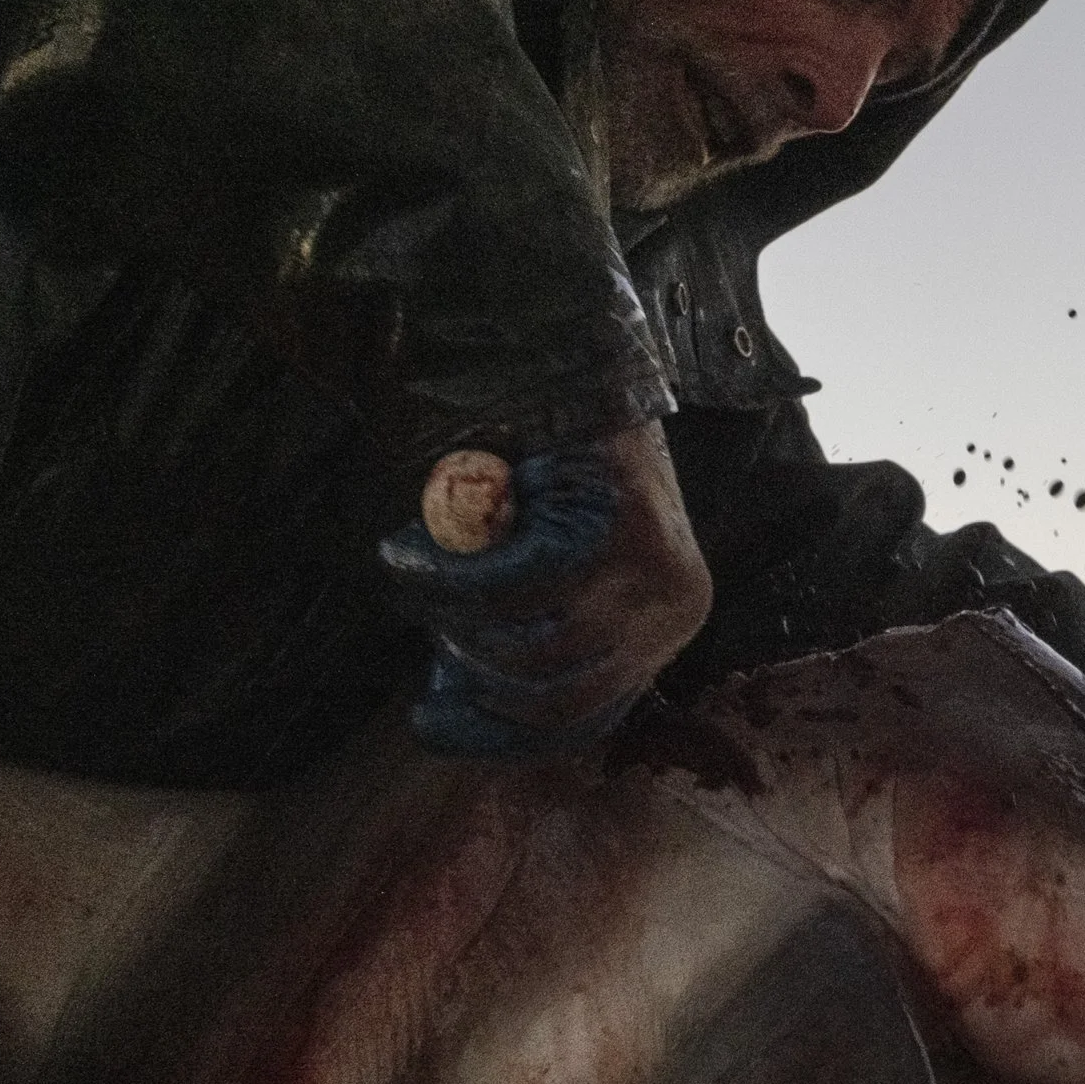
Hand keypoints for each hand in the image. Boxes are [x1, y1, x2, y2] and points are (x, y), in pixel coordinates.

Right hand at [380, 420, 711, 758]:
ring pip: (530, 645)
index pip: (582, 720)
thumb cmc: (540, 464)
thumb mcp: (542, 566)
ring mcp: (657, 569)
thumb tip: (453, 713)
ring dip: (454, 617)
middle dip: (469, 668)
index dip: (498, 732)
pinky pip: (515, 585)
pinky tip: (408, 550)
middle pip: (552, 695)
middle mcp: (676, 609)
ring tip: (418, 570)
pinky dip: (449, 575)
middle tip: (422, 621)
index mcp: (663, 629)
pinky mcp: (621, 526)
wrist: (556, 350)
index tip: (428, 722)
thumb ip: (518, 633)